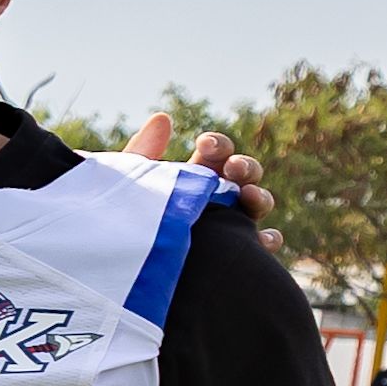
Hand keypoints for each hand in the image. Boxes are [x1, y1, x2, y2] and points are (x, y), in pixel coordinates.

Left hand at [123, 114, 272, 238]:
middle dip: (243, 167)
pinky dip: (267, 240)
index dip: (217, 145)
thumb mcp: (127, 190)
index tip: (204, 144)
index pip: (216, 152)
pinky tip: (262, 240)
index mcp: (194, 174)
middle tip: (233, 169)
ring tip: (249, 197)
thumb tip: (163, 118)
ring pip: (257, 204)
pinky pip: (259, 246)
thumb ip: (143, 154)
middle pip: (244, 174)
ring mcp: (228, 224)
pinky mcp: (233, 252)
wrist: (120, 267)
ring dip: (259, 196)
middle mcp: (217, 196)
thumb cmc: (120, 224)